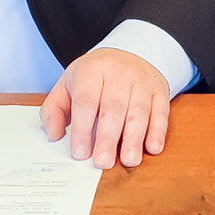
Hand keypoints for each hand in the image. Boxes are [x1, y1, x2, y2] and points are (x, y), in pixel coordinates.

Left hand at [40, 47, 171, 168]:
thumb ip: (54, 110)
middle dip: (108, 137)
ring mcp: (142, 82)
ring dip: (135, 138)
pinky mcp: (159, 91)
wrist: (129, 52)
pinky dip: (158, 131)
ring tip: (129, 160)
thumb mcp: (67, 84)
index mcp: (92, 71)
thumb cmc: (95, 76)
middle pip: (113, 108)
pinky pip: (160, 111)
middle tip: (103, 162)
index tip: (79, 152)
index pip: (86, 101)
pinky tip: (152, 148)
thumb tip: (54, 135)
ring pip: (139, 111)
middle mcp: (119, 74)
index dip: (82, 128)